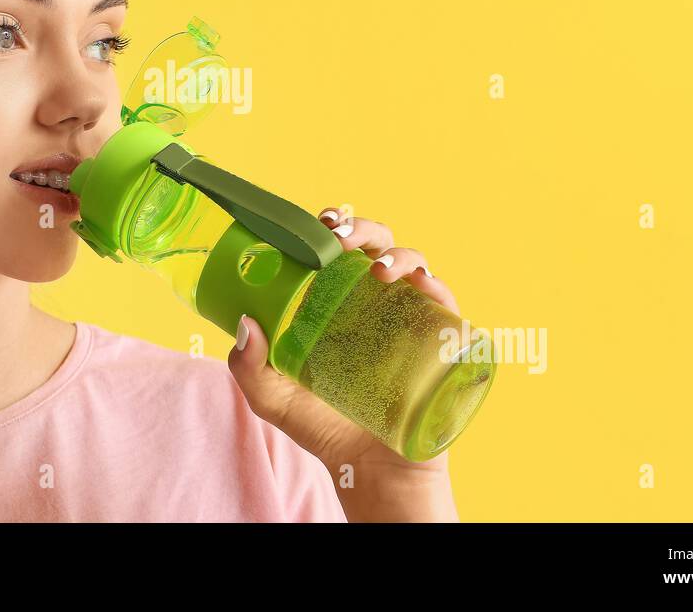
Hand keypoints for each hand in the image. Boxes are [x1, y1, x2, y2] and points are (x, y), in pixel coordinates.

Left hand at [227, 207, 460, 521]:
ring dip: (399, 254)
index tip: (318, 220)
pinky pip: (446, 305)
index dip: (331, 226)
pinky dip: (438, 286)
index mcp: (336, 301)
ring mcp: (408, 318)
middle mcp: (374, 301)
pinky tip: (420, 285)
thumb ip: (249, 367)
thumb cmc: (323, 428)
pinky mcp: (439, 342)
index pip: (336, 249)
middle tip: (341, 237)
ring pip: (414, 264)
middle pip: (376, 245)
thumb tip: (246, 323)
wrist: (370, 471)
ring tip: (379, 269)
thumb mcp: (273, 397)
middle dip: (362, 229)